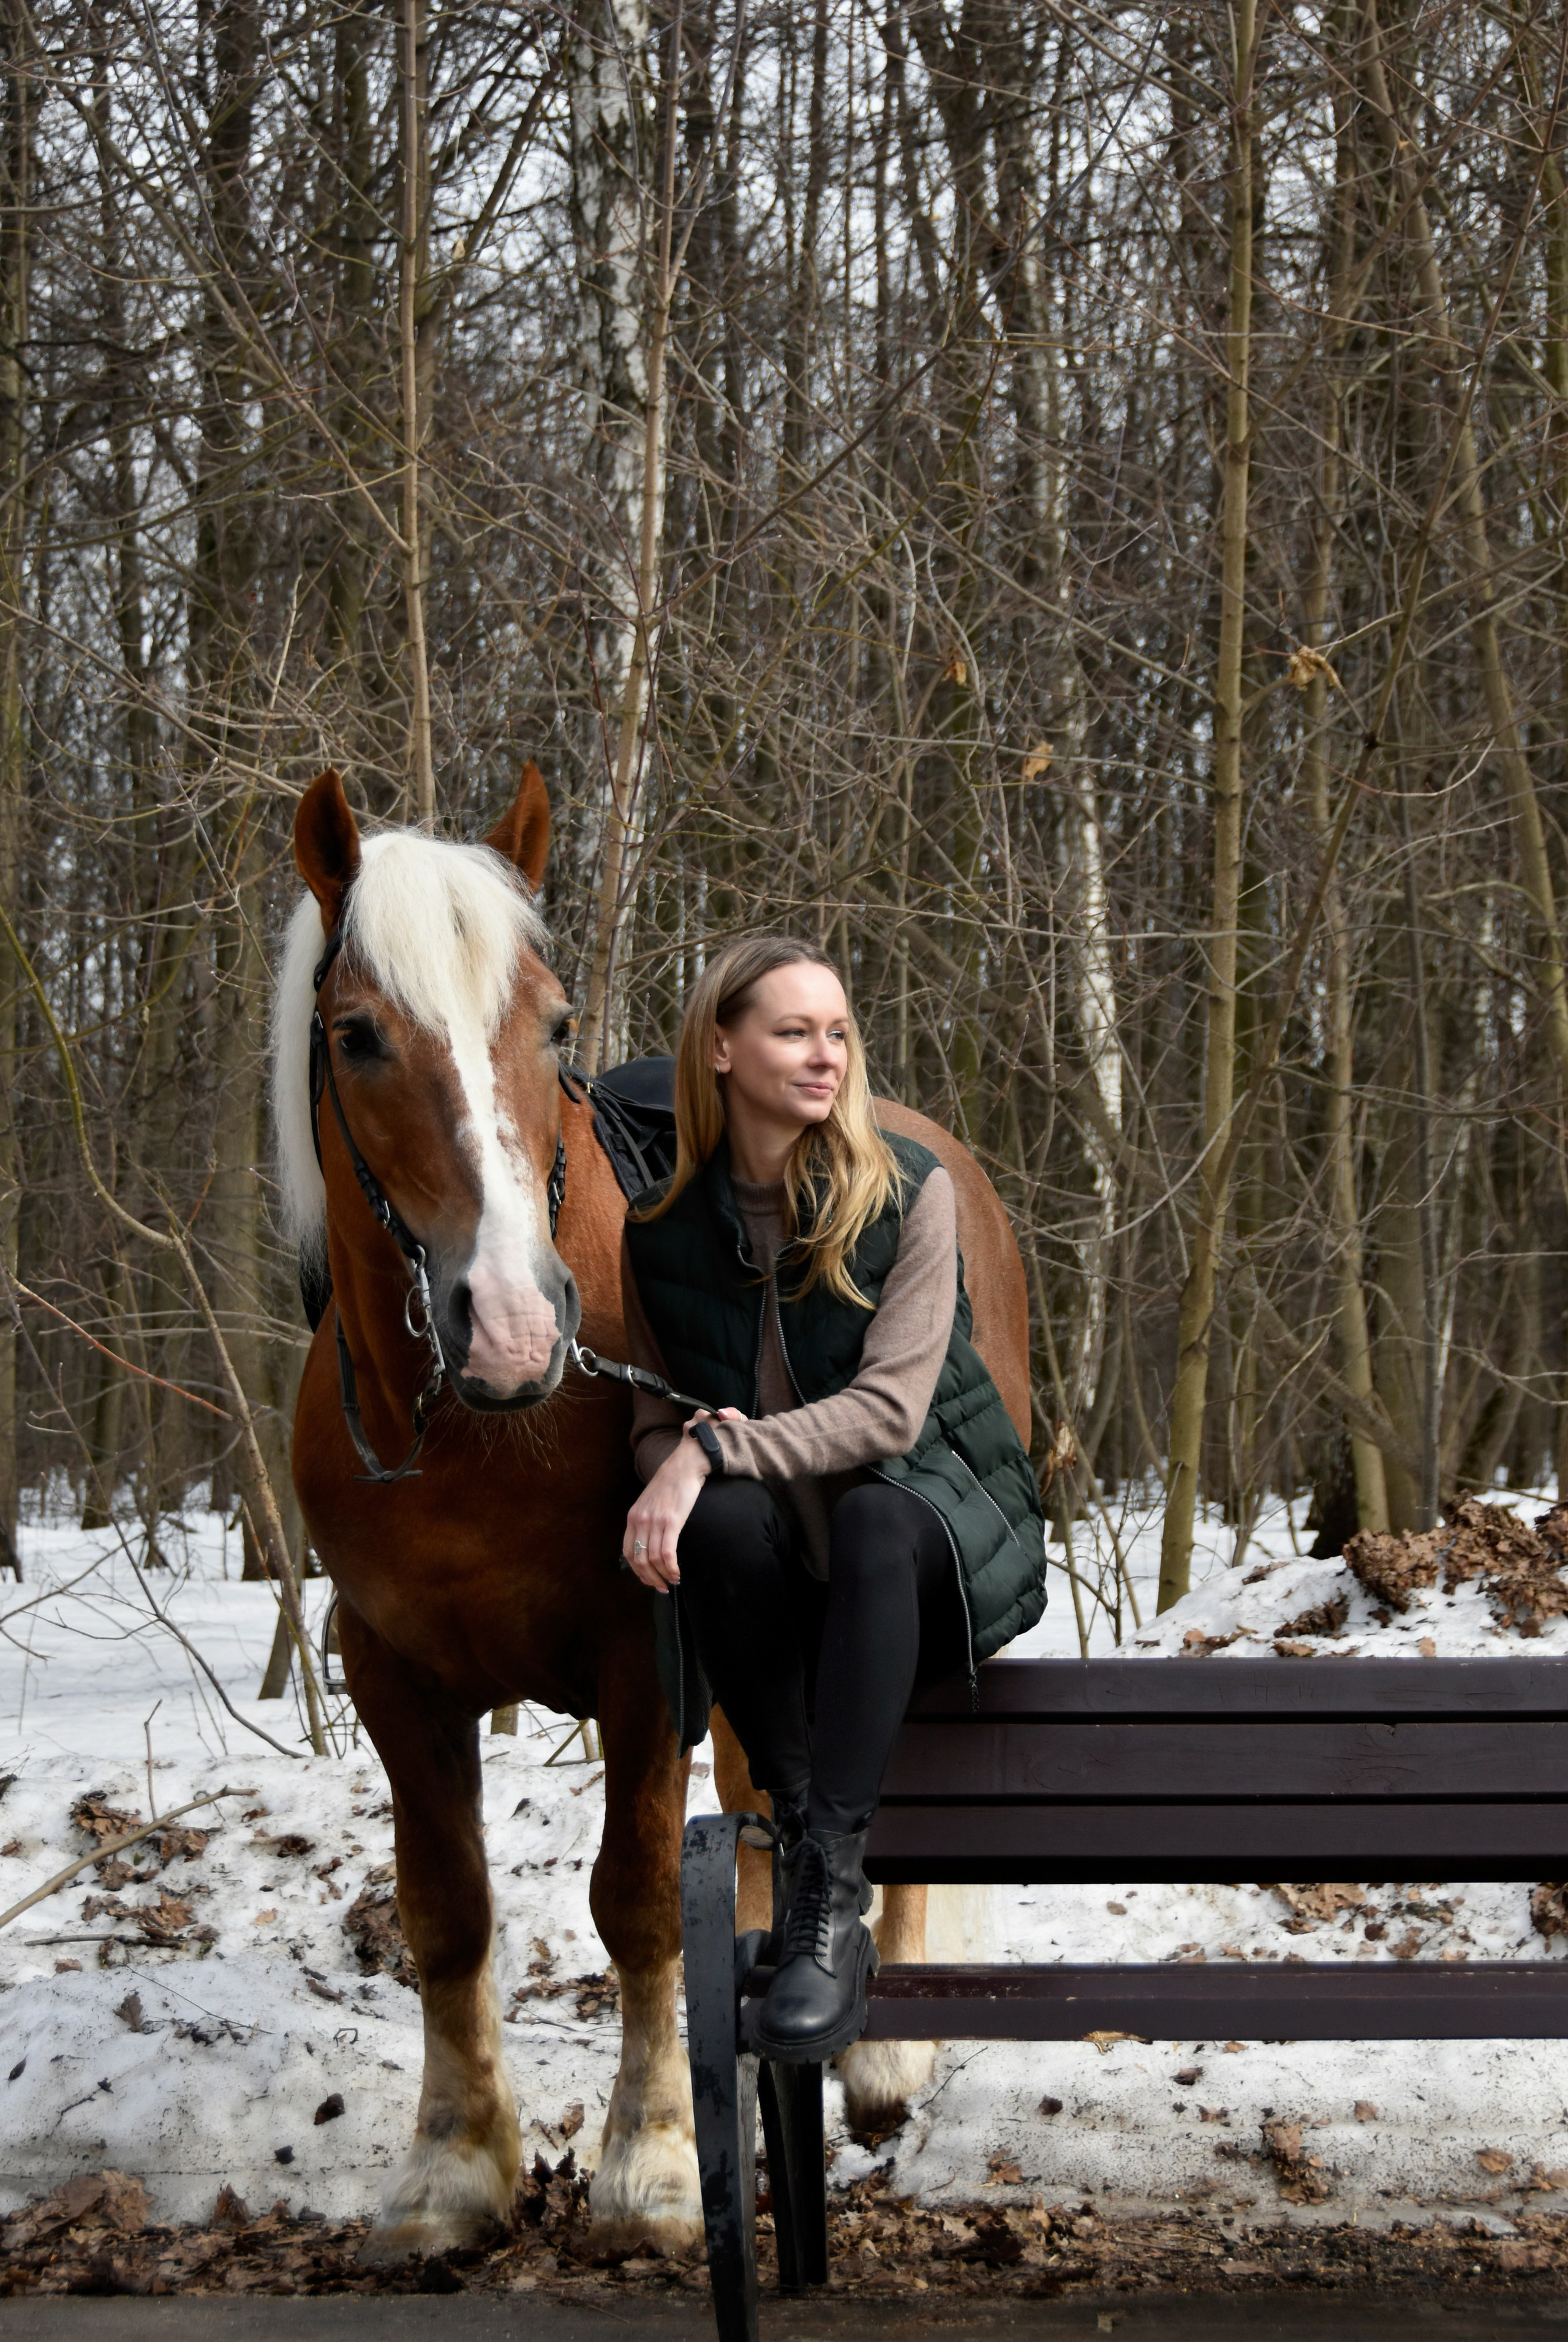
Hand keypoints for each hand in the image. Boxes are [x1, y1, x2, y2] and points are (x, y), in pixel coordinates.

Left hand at [623, 1408, 746, 1590]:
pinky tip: (677, 1573)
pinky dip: (671, 1568)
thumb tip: (651, 1545)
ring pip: (653, 1560)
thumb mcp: (650, 1503)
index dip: (637, 1571)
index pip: (628, 1552)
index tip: (648, 1580)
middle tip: (661, 1587)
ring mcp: (655, 1521)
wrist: (685, 1465)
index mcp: (633, 1517)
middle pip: (639, 1560)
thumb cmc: (671, 1484)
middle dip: (650, 1579)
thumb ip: (646, 1521)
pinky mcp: (672, 1521)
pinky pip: (667, 1553)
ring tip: (673, 1581)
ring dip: (663, 1576)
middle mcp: (640, 1520)